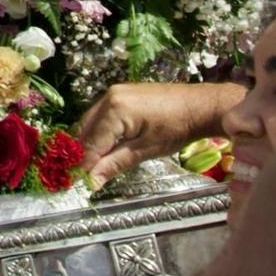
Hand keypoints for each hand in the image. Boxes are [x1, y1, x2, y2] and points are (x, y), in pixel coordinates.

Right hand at [76, 80, 241, 186]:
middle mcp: (108, 97)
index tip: (76, 183)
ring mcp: (114, 92)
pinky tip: (105, 146)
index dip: (82, 165)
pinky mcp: (120, 93)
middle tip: (83, 176)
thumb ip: (114, 164)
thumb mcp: (145, 151)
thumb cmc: (177, 129)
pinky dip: (99, 131)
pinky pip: (101, 115)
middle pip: (85, 130)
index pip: (90, 142)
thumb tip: (91, 182)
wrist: (200, 106)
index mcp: (114, 109)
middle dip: (83, 154)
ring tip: (93, 164)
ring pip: (91, 122)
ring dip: (90, 143)